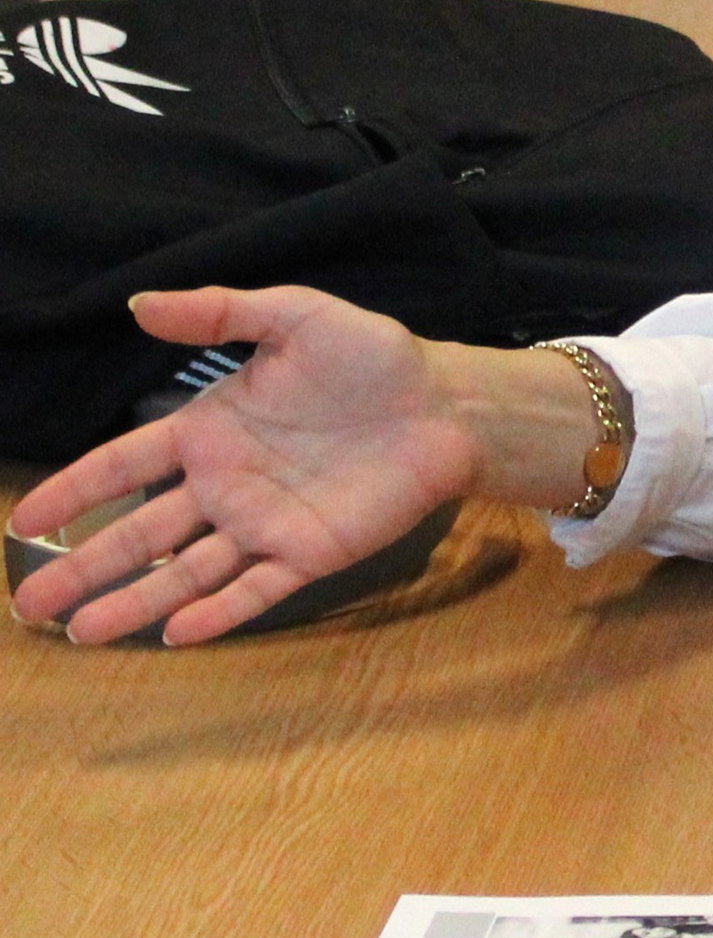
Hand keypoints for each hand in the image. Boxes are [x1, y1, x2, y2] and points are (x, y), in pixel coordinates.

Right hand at [9, 285, 604, 646]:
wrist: (444, 403)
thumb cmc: (371, 358)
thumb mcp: (292, 317)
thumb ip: (218, 315)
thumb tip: (138, 304)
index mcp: (211, 430)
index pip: (124, 464)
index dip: (74, 491)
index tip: (23, 521)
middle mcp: (227, 485)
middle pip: (140, 533)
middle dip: (84, 566)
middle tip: (30, 605)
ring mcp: (265, 523)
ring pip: (185, 572)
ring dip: (134, 601)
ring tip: (80, 631)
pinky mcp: (310, 553)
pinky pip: (255, 590)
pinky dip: (217, 613)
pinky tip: (175, 633)